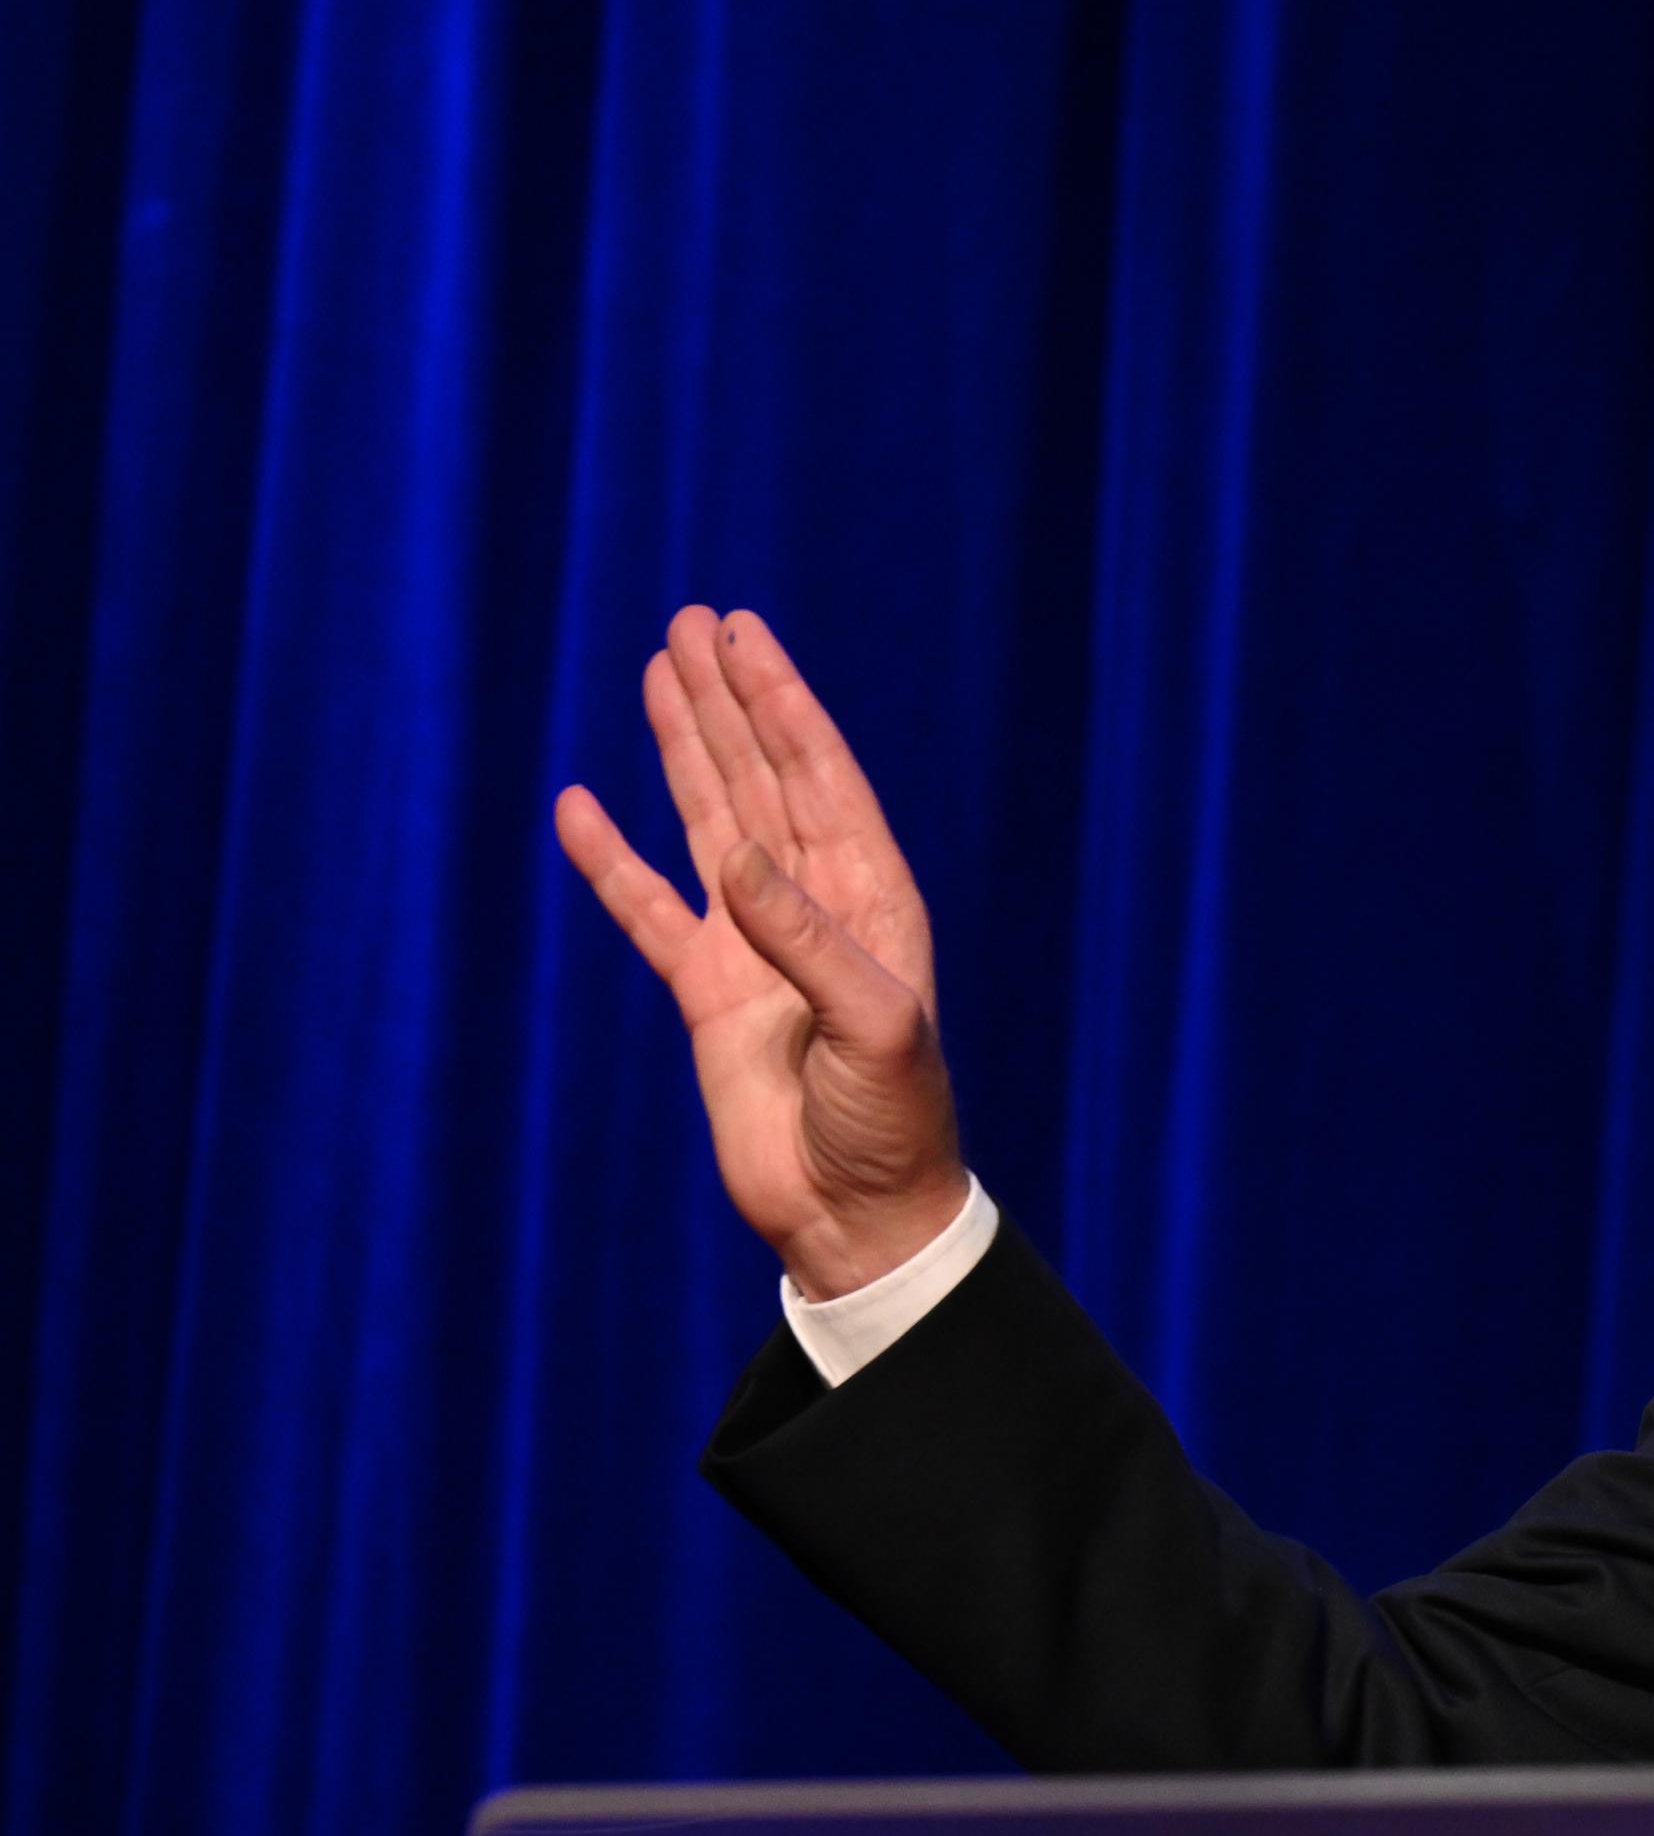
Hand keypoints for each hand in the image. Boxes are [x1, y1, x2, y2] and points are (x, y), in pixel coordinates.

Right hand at [551, 608, 969, 1300]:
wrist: (854, 1213)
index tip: (746, 639)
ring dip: (684, 751)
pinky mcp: (707, 994)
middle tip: (694, 623)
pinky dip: (612, 861)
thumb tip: (740, 860)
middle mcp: (813, 908)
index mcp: (871, 902)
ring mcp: (755, 946)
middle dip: (729, 702)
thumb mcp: (873, 1029)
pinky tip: (580, 807)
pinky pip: (649, 909)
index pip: (820, 779)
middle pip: (763, 779)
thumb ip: (807, 943)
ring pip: (710, 822)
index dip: (783, 705)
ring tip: (659, 672)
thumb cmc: (891, 1124)